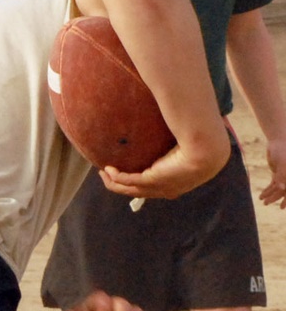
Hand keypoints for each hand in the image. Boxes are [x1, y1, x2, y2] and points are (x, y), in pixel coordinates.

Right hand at [98, 135, 230, 200]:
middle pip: (138, 191)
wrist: (207, 149)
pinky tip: (107, 169)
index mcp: (177, 182)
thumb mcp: (192, 141)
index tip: (131, 172)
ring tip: (104, 173)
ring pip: (129, 190)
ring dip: (114, 182)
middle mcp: (166, 190)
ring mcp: (158, 188)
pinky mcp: (151, 181)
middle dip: (122, 185)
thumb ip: (184, 136)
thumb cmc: (204, 142)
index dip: (140, 182)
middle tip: (110, 175)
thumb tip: (181, 118)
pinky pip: (127, 182)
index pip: (156, 187)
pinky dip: (116, 177)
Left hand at [259, 136, 285, 207]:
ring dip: (271, 194)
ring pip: (279, 188)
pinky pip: (275, 183)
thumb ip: (282, 175)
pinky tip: (261, 195)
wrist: (278, 139)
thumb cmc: (282, 149)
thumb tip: (281, 188)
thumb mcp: (282, 162)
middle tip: (269, 204)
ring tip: (262, 200)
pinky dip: (269, 189)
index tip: (282, 207)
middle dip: (278, 198)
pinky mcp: (279, 172)